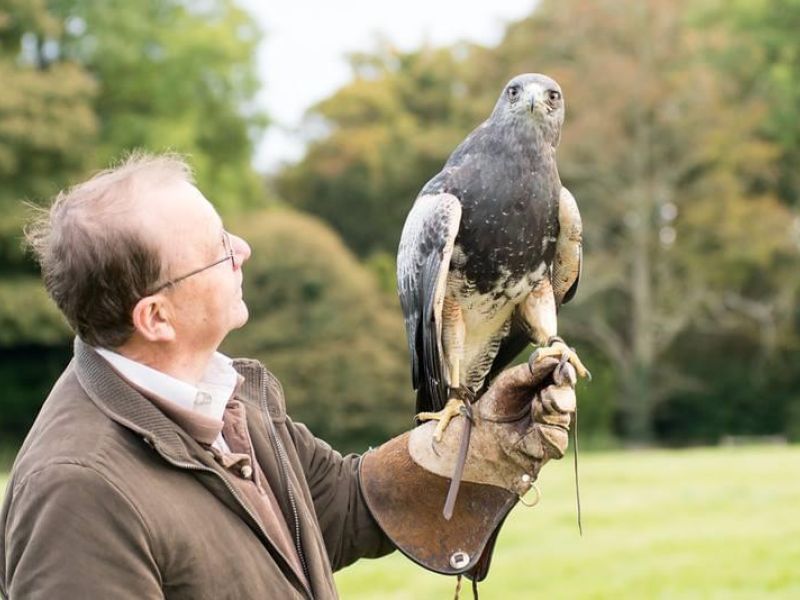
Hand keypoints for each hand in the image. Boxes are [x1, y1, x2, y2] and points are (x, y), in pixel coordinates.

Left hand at [408, 356, 576, 496]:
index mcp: (545, 384)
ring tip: (534, 407)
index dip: (565, 369)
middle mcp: (553, 402)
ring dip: (550, 408)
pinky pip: (558, 435)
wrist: (482, 436)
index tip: (563, 365)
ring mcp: (555, 423)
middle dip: (560, 389)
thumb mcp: (509, 382)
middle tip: (546, 391)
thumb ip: (531, 370)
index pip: (563, 373)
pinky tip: (535, 426)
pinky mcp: (553, 445)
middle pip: (568, 392)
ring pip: (565, 413)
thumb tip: (552, 356)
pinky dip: (546, 428)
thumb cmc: (495, 405)